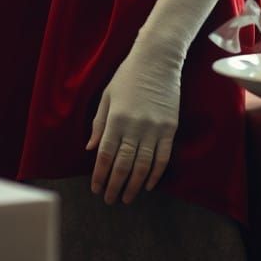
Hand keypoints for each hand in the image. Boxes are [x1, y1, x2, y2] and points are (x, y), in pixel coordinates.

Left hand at [86, 43, 180, 204]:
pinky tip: (148, 184)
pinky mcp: (169, 128)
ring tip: (127, 198)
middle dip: (115, 186)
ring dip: (134, 186)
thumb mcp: (107, 95)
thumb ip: (99, 123)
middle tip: (109, 200)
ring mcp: (154, 128)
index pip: (106, 155)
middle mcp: (135, 126)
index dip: (100, 175)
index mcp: (116, 118)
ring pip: (143, 166)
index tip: (96, 189)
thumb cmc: (128, 75)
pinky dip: (155, 174)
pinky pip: (163, 158)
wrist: (158, 60)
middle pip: (124, 165)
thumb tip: (90, 149)